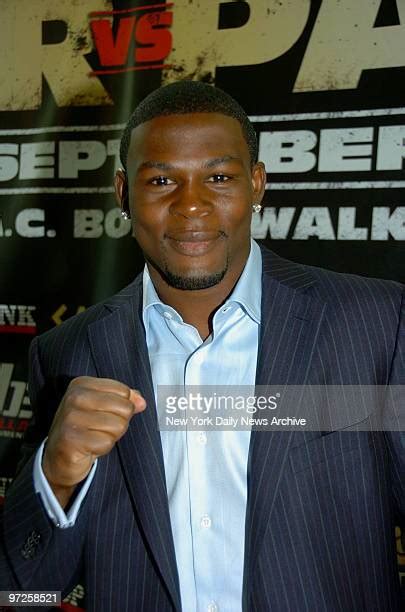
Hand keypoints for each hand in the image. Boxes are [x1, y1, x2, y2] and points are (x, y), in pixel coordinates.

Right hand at [42, 376, 145, 506]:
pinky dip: (102, 448)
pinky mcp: (72, 439)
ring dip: (110, 436)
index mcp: (82, 384)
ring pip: (118, 425)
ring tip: (94, 437)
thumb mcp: (102, 408)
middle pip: (124, 407)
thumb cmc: (83, 430)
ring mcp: (71, 418)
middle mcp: (75, 397)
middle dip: (119, 423)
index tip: (105, 414)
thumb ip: (124, 400)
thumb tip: (141, 401)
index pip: (124, 391)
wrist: (58, 458)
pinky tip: (89, 447)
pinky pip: (106, 442)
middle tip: (100, 429)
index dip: (122, 406)